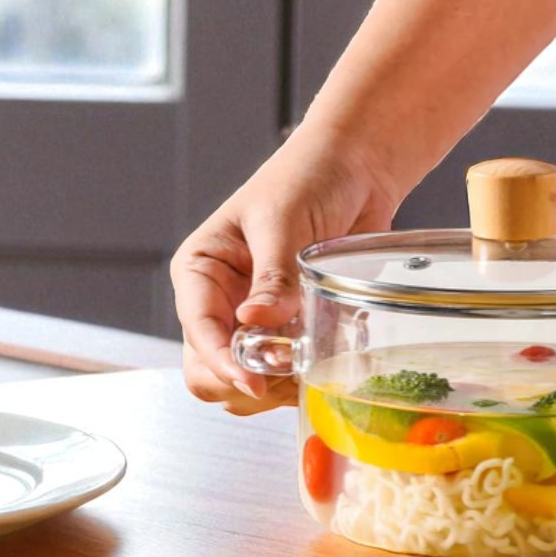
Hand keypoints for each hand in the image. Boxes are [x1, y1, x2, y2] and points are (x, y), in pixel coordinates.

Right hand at [170, 126, 398, 413]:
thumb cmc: (308, 178)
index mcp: (202, 271)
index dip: (221, 362)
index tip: (252, 382)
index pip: (198, 330)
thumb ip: (273, 277)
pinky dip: (303, 379)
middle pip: (208, 370)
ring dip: (277, 387)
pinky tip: (328, 356)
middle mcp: (222, 302)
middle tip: (287, 374)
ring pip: (244, 384)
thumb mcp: (284, 222)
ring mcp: (255, 323)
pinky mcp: (289, 334)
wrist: (357, 170)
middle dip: (245, 382)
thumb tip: (254, 322)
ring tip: (313, 360)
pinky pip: (284, 378)